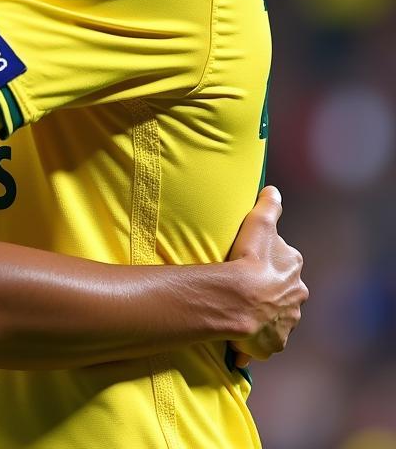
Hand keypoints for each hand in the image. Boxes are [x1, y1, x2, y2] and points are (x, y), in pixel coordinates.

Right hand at [227, 186, 307, 366]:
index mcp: (293, 271)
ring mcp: (286, 323)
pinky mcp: (273, 344)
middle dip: (268, 292)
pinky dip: (252, 341)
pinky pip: (262, 342)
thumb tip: (273, 190)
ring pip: (273, 317)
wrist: (240, 301)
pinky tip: (237, 338)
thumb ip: (269, 206)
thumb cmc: (249, 260)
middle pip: (282, 292)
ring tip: (237, 312)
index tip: (250, 263)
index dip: (267, 263)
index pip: (284, 265)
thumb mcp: (258, 225)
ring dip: (260, 316)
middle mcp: (296, 298)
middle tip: (243, 288)